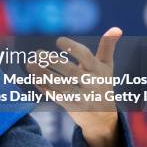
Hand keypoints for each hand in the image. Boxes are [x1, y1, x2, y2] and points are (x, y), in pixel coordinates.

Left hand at [27, 27, 122, 146]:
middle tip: (38, 53)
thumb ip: (108, 47)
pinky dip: (43, 87)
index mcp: (98, 71)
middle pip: (71, 72)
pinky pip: (55, 96)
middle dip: (53, 62)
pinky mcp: (71, 107)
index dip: (73, 48)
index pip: (86, 57)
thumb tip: (116, 28)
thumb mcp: (107, 67)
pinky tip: (33, 77)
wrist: (103, 118)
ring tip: (30, 63)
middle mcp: (91, 84)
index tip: (58, 41)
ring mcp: (81, 97)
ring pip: (60, 85)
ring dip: (43, 74)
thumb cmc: (102, 84)